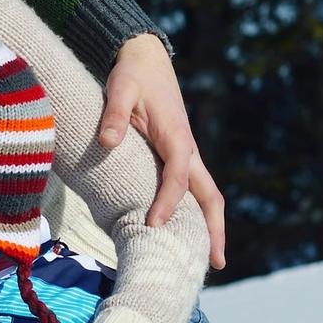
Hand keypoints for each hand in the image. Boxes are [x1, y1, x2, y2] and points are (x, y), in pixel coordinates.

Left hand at [99, 33, 228, 269]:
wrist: (146, 58)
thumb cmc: (132, 75)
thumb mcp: (119, 88)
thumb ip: (113, 114)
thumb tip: (106, 141)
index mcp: (176, 136)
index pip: (178, 176)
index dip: (168, 202)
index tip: (153, 225)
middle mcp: (188, 149)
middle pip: (209, 195)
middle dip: (213, 228)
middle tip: (215, 263)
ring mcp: (187, 155)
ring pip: (206, 195)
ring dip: (210, 225)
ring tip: (209, 259)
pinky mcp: (179, 157)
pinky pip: (193, 190)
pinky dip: (196, 213)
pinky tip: (188, 234)